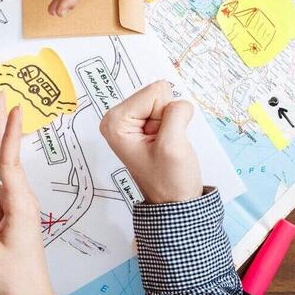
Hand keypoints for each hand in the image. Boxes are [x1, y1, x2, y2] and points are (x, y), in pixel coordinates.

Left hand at [99, 80, 200, 203]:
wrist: (175, 200)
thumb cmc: (169, 181)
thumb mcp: (172, 146)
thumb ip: (175, 113)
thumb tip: (179, 100)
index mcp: (115, 122)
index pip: (153, 93)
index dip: (164, 116)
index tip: (160, 139)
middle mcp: (119, 118)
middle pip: (157, 94)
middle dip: (167, 118)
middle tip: (163, 143)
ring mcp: (132, 121)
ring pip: (165, 100)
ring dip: (172, 122)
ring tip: (164, 145)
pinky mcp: (145, 123)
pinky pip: (169, 109)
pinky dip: (174, 124)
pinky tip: (167, 142)